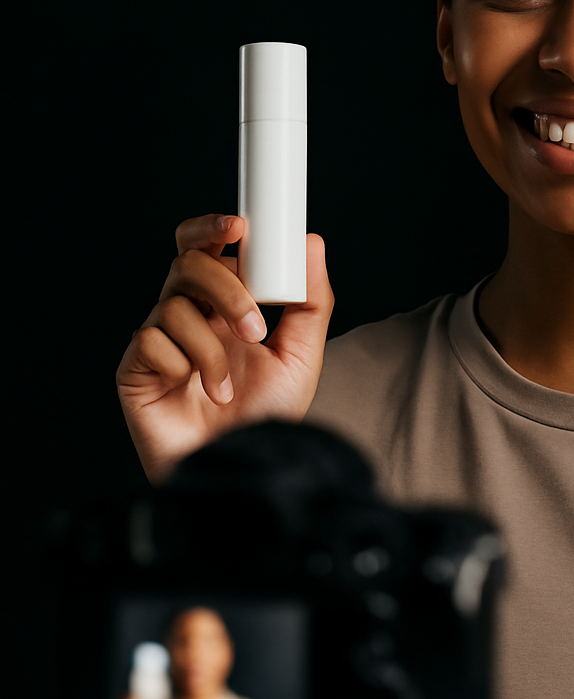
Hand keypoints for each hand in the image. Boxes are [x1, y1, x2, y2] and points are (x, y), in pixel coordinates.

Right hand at [116, 214, 333, 481]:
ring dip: (211, 347)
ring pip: (173, 304)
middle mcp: (189, 316)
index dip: (214, 227)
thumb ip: (310, 302)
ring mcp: (160, 341)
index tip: (239, 226)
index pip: (207, 247)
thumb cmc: (267, 419)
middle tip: (255, 328)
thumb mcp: (302, 358)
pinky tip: (197, 395)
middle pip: (189, 264)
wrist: (242, 472)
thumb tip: (312, 243)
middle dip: (226, 289)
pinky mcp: (135, 369)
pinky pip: (150, 340)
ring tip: (228, 388)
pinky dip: (182, 365)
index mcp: (224, 305)